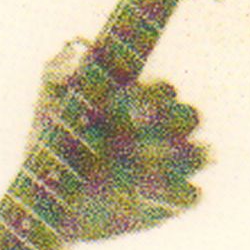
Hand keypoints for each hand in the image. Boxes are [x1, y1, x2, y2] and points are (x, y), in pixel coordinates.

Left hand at [31, 40, 207, 241]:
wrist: (49, 200)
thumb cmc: (52, 145)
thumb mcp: (50, 106)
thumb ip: (60, 72)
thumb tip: (77, 47)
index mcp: (139, 103)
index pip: (164, 92)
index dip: (154, 96)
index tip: (130, 107)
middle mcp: (160, 132)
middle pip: (190, 117)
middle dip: (172, 123)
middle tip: (142, 134)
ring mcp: (168, 167)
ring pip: (200, 154)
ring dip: (181, 158)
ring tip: (144, 169)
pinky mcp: (168, 202)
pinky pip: (193, 195)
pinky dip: (177, 193)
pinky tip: (144, 195)